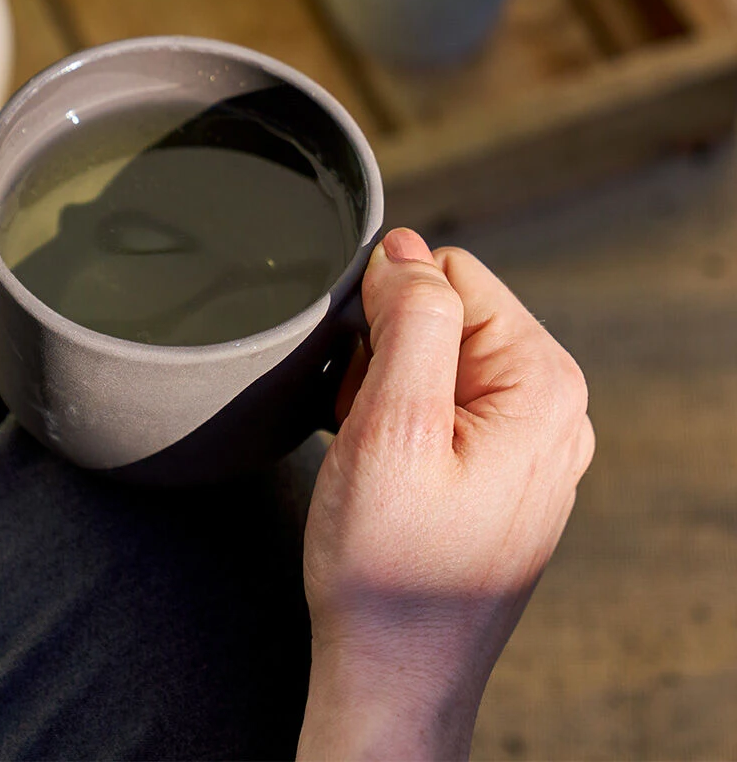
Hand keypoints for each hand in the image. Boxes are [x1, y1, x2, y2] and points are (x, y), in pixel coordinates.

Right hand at [298, 229, 593, 760]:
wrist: (390, 672)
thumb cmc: (389, 568)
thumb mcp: (391, 426)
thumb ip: (411, 322)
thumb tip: (406, 251)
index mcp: (542, 384)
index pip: (450, 275)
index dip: (389, 314)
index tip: (371, 382)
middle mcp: (551, 407)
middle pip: (444, 315)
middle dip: (386, 355)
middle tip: (371, 428)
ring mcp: (528, 441)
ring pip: (431, 358)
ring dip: (385, 391)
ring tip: (377, 457)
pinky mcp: (499, 469)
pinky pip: (436, 403)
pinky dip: (396, 422)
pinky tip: (385, 471)